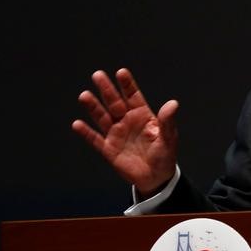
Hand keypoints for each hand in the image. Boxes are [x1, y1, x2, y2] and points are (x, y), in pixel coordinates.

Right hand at [71, 68, 178, 194]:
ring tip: (84, 96)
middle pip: (114, 102)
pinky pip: (95, 139)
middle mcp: (127, 121)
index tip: (121, 72)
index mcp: (142, 115)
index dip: (127, 85)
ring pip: (102, 117)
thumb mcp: (169, 137)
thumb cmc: (164, 155)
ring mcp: (116, 134)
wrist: (156, 177)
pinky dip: (86, 133)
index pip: (133, 96)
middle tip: (98, 75)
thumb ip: (167, 121)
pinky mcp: (109, 149)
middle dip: (107, 89)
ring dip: (93, 107)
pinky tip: (78, 124)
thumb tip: (173, 103)